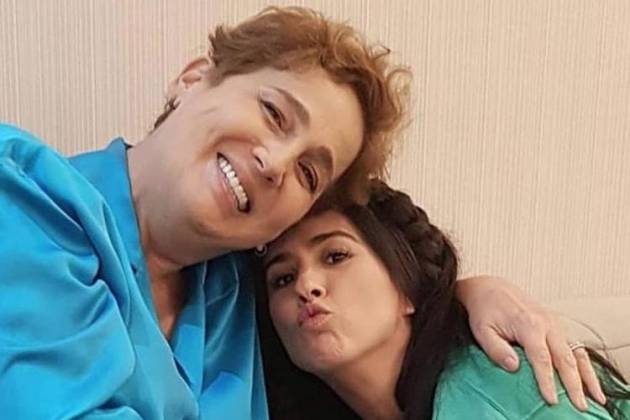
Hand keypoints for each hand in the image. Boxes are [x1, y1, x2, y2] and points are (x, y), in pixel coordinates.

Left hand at [455, 275, 606, 409]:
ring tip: (596, 398)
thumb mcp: (483, 330)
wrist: (491, 289)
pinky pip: (577, 346)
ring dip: (587, 376)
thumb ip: (497, 349)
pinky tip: (591, 380)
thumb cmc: (485, 310)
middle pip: (565, 358)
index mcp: (528, 324)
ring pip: (577, 352)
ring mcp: (555, 323)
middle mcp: (547, 323)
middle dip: (573, 384)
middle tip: (579, 406)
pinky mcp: (558, 325)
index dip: (547, 381)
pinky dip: (586, 364)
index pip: (541, 358)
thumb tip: (514, 367)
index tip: (552, 400)